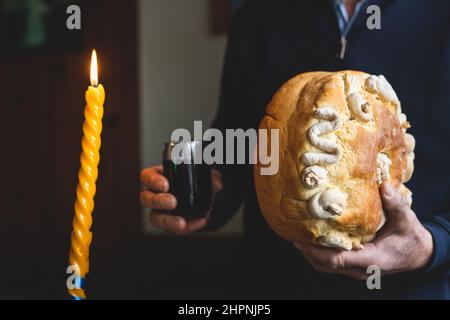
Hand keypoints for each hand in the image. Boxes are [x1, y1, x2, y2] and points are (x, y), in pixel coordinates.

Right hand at [140, 165, 222, 234]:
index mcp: (158, 177)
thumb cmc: (196, 181)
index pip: (146, 177)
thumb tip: (217, 184)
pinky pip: (174, 229)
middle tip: (173, 202)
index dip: (153, 181)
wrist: (204, 198)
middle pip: (146, 199)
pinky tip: (200, 222)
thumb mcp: (204, 175)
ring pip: (155, 218)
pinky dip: (188, 226)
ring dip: (168, 221)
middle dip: (158, 201)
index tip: (165, 185)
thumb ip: (211, 177)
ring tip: (182, 223)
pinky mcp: (170, 224)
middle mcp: (154, 195)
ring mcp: (160, 211)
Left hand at [294, 182, 433, 279]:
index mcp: (372, 259)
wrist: (419, 254)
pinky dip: (318, 253)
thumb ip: (396, 204)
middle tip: (291, 234)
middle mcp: (360, 268)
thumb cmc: (411, 238)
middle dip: (306, 252)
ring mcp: (356, 269)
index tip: (300, 239)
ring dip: (309, 254)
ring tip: (295, 235)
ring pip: (326, 267)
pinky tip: (310, 239)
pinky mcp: (353, 266)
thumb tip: (384, 185)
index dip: (317, 251)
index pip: (339, 260)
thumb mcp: (407, 220)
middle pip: (325, 265)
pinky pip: (331, 264)